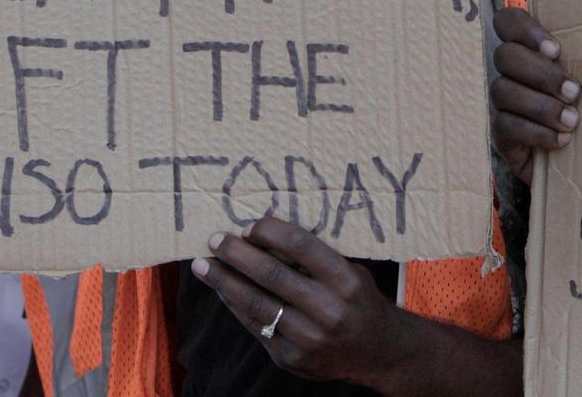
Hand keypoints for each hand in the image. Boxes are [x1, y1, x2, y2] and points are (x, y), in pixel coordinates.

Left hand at [193, 217, 407, 385]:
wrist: (378, 353)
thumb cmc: (359, 301)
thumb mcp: (351, 271)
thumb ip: (316, 258)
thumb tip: (266, 235)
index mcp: (345, 280)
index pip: (301, 246)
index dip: (270, 232)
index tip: (249, 225)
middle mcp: (327, 310)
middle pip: (272, 274)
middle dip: (237, 254)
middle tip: (215, 239)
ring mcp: (307, 337)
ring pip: (256, 303)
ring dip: (224, 281)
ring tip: (203, 265)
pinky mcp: (291, 357)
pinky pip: (255, 325)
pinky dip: (235, 305)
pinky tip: (222, 290)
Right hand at [490, 7, 580, 184]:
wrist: (580, 159)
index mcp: (530, 49)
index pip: (507, 21)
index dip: (524, 29)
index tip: (556, 50)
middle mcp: (509, 72)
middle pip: (505, 55)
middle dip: (540, 73)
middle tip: (573, 92)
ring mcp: (501, 102)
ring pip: (502, 90)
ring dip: (541, 106)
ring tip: (571, 120)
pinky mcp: (500, 133)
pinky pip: (506, 125)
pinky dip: (536, 132)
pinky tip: (561, 140)